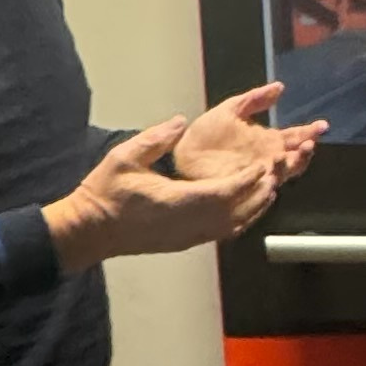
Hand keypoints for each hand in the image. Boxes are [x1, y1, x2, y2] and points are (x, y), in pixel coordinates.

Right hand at [47, 116, 281, 269]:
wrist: (90, 230)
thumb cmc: (105, 192)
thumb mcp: (125, 156)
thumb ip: (156, 138)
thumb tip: (180, 123)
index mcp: (177, 202)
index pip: (223, 192)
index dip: (247, 180)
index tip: (262, 166)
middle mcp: (187, 224)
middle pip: (235, 213)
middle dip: (257, 195)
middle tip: (275, 177)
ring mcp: (186, 236)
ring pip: (230, 227)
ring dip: (251, 210)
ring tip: (267, 192)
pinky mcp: (183, 242)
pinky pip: (219, 234)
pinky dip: (237, 222)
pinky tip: (244, 211)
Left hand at [171, 80, 325, 199]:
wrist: (183, 152)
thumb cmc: (205, 133)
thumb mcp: (231, 109)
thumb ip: (255, 100)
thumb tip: (280, 87)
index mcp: (267, 141)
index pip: (295, 137)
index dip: (310, 132)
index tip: (321, 125)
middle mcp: (267, 159)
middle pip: (296, 158)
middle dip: (305, 151)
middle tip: (309, 144)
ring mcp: (257, 174)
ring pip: (283, 173)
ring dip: (289, 166)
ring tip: (288, 155)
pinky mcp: (244, 186)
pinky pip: (262, 187)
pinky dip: (270, 181)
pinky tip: (273, 174)